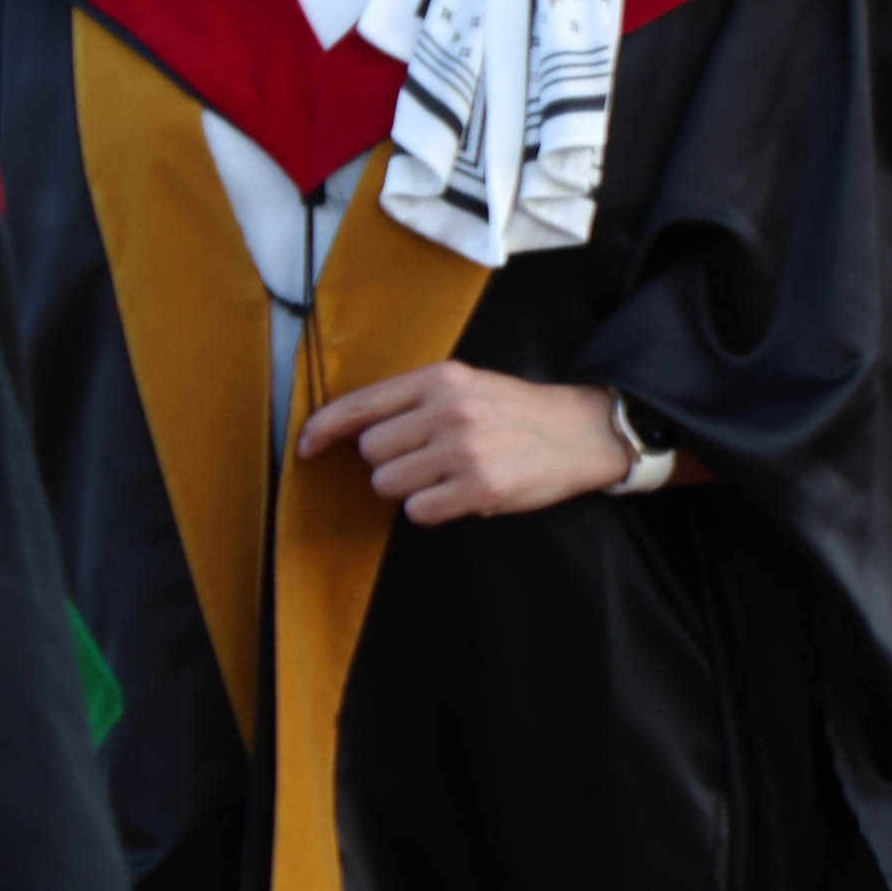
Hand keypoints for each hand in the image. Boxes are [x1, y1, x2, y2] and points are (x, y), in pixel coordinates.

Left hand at [294, 364, 634, 522]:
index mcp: (441, 380)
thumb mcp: (468, 387)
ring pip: (388, 484)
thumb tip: (352, 432)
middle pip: (371, 452)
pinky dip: (433, 509)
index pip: (361, 405)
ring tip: (445, 478)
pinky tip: (460, 495)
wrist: (585, 432)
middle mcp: (449, 411)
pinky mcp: (479, 488)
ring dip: (409, 488)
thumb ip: (416, 401)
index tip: (306, 448)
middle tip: (424, 461)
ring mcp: (464, 451)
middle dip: (389, 463)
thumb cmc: (519, 412)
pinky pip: (419, 510)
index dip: (323, 430)